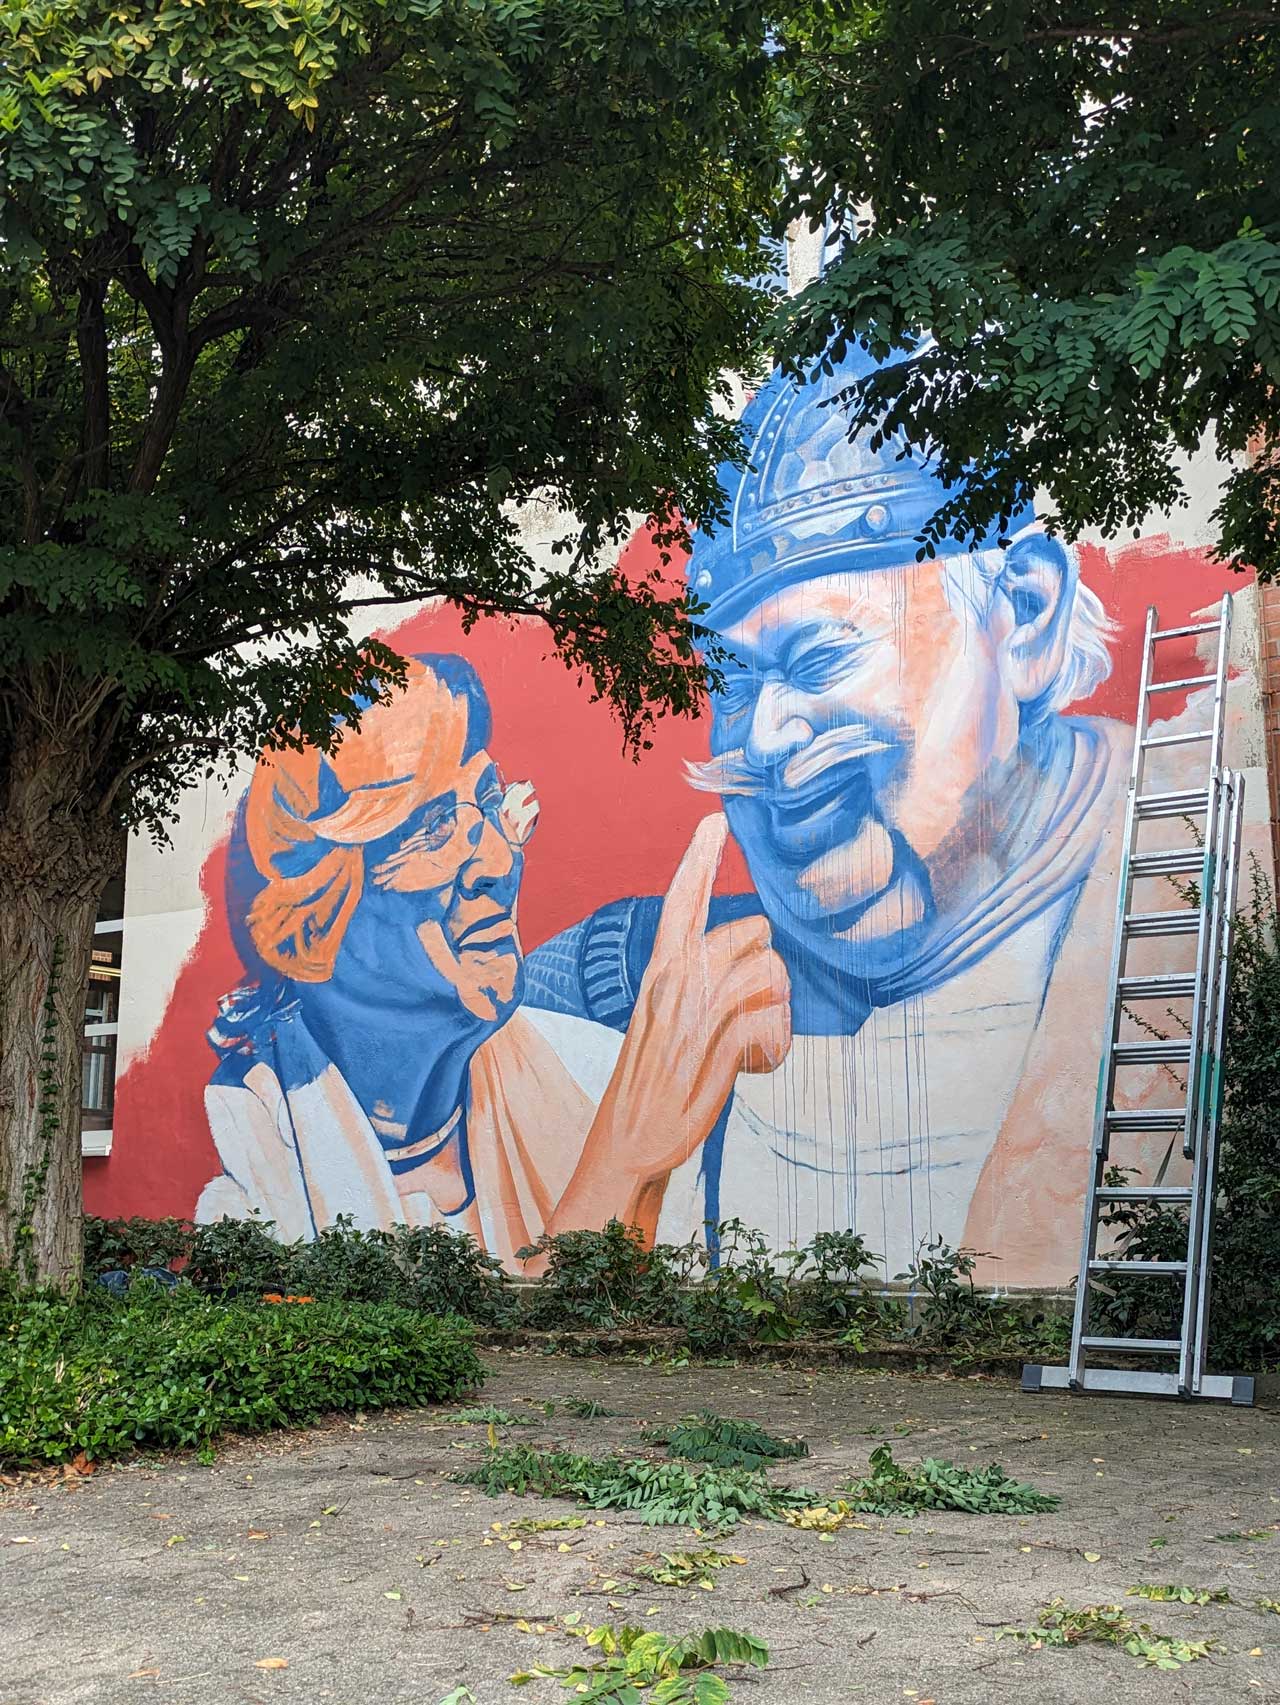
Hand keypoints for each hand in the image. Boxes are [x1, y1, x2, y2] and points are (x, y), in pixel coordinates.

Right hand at [594, 812, 791, 1185]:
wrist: (630, 1142)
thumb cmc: (650, 1082)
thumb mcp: (660, 1019)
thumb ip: (694, 984)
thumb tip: (746, 959)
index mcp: (658, 971)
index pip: (680, 901)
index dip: (698, 859)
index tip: (714, 821)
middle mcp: (677, 981)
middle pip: (752, 930)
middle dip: (765, 960)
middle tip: (749, 1003)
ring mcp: (700, 1013)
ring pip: (772, 972)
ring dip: (776, 1006)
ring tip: (750, 1039)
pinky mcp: (723, 1047)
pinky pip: (777, 1023)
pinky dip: (775, 1046)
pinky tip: (753, 1065)